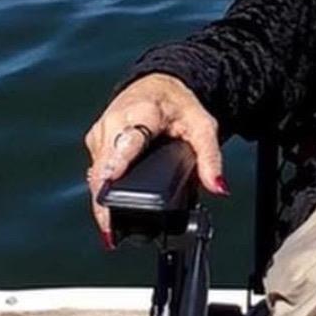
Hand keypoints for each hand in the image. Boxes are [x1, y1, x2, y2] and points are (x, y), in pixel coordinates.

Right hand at [84, 75, 226, 244]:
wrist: (157, 84)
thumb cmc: (178, 105)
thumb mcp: (203, 126)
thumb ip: (211, 158)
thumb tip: (218, 187)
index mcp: (141, 113)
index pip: (127, 141)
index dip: (117, 163)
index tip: (110, 181)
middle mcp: (114, 122)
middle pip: (104, 165)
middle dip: (105, 199)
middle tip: (111, 231)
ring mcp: (101, 133)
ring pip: (96, 172)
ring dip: (102, 199)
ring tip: (110, 229)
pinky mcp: (96, 143)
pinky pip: (96, 170)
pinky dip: (103, 190)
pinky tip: (109, 211)